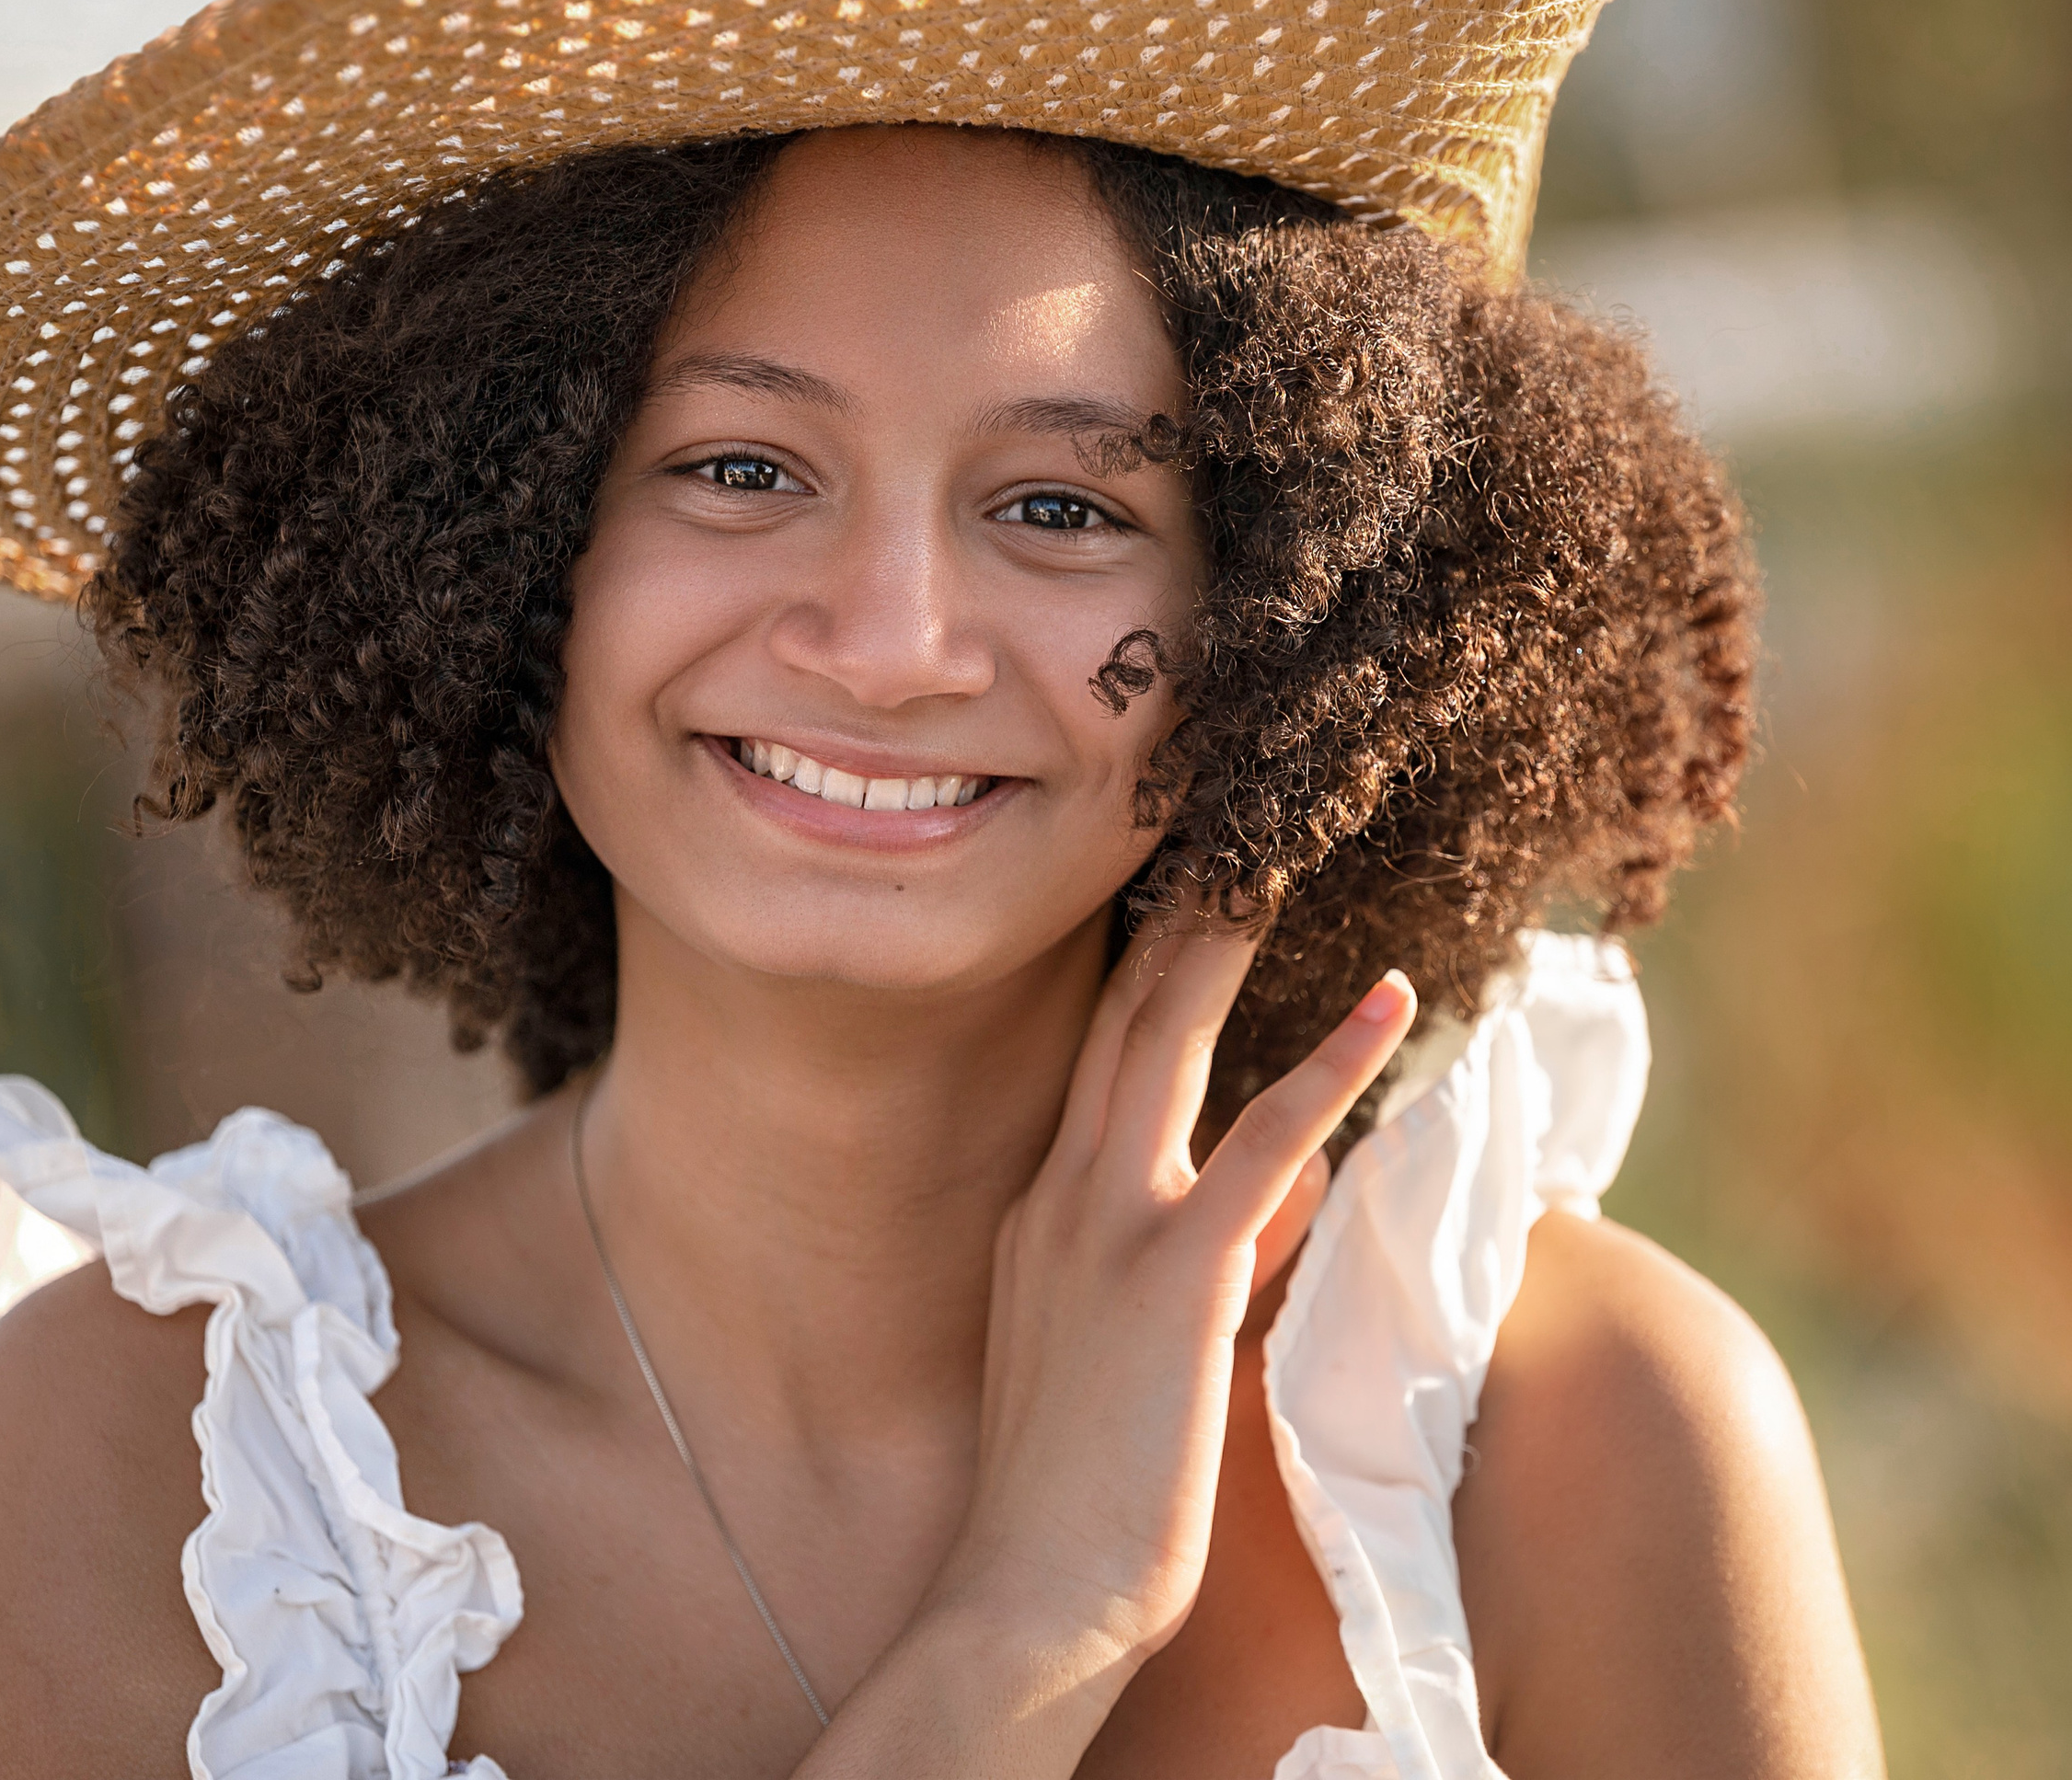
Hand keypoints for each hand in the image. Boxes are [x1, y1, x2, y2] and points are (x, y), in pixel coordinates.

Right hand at [793, 922, 1413, 1775]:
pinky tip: (1391, 1004)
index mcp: (1041, 1213)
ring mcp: (1108, 1225)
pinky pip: (1263, 1140)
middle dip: (1165, 924)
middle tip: (1217, 834)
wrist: (1033, 1590)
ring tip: (1274, 864)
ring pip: (1165, 1045)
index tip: (1175, 901)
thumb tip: (1272, 1202)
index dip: (1135, 975)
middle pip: (1117, 1024)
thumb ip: (1183, 1265)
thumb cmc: (1074, 1489)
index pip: (1093, 1064)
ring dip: (1221, 948)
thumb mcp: (1107, 1352)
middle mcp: (1061, 1194)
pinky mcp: (1174, 1273)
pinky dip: (1331, 1063)